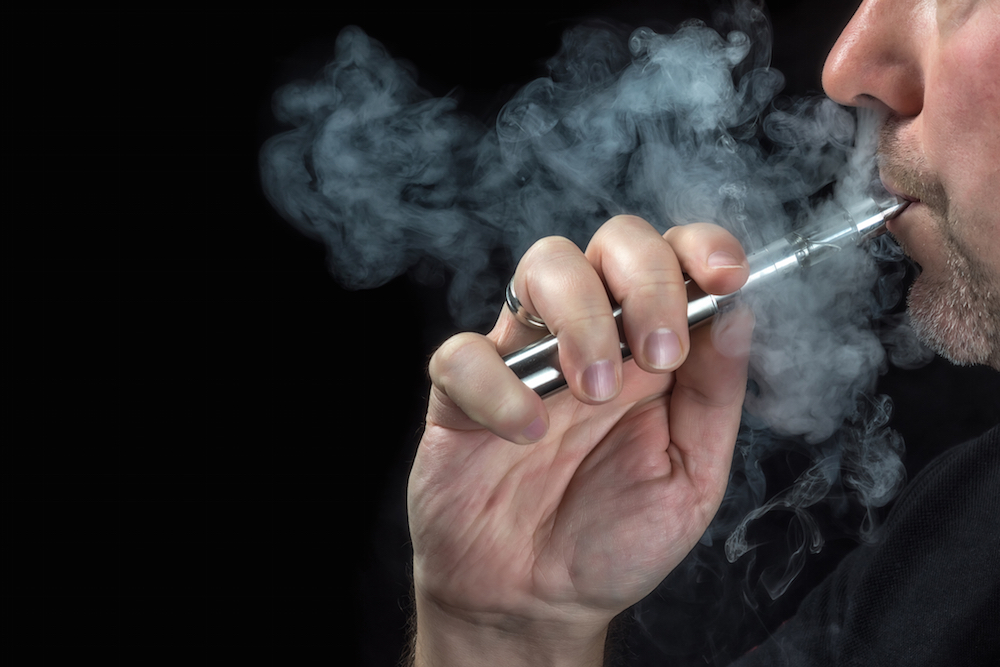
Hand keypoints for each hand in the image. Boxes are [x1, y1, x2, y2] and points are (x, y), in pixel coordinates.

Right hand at [407, 215, 752, 665]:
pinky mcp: (460, 393)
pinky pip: (464, 353)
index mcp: (652, 351)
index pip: (676, 260)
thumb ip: (715, 396)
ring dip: (579, 316)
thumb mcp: (690, 477)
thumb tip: (737, 313)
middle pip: (613, 243)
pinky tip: (524, 434)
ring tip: (592, 392)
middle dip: (646, 279)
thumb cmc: (614, 539)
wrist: (535, 602)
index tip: (724, 276)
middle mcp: (591, 338)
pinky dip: (497, 385)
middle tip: (659, 356)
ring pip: (542, 266)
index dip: (700, 247)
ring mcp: (524, 358)